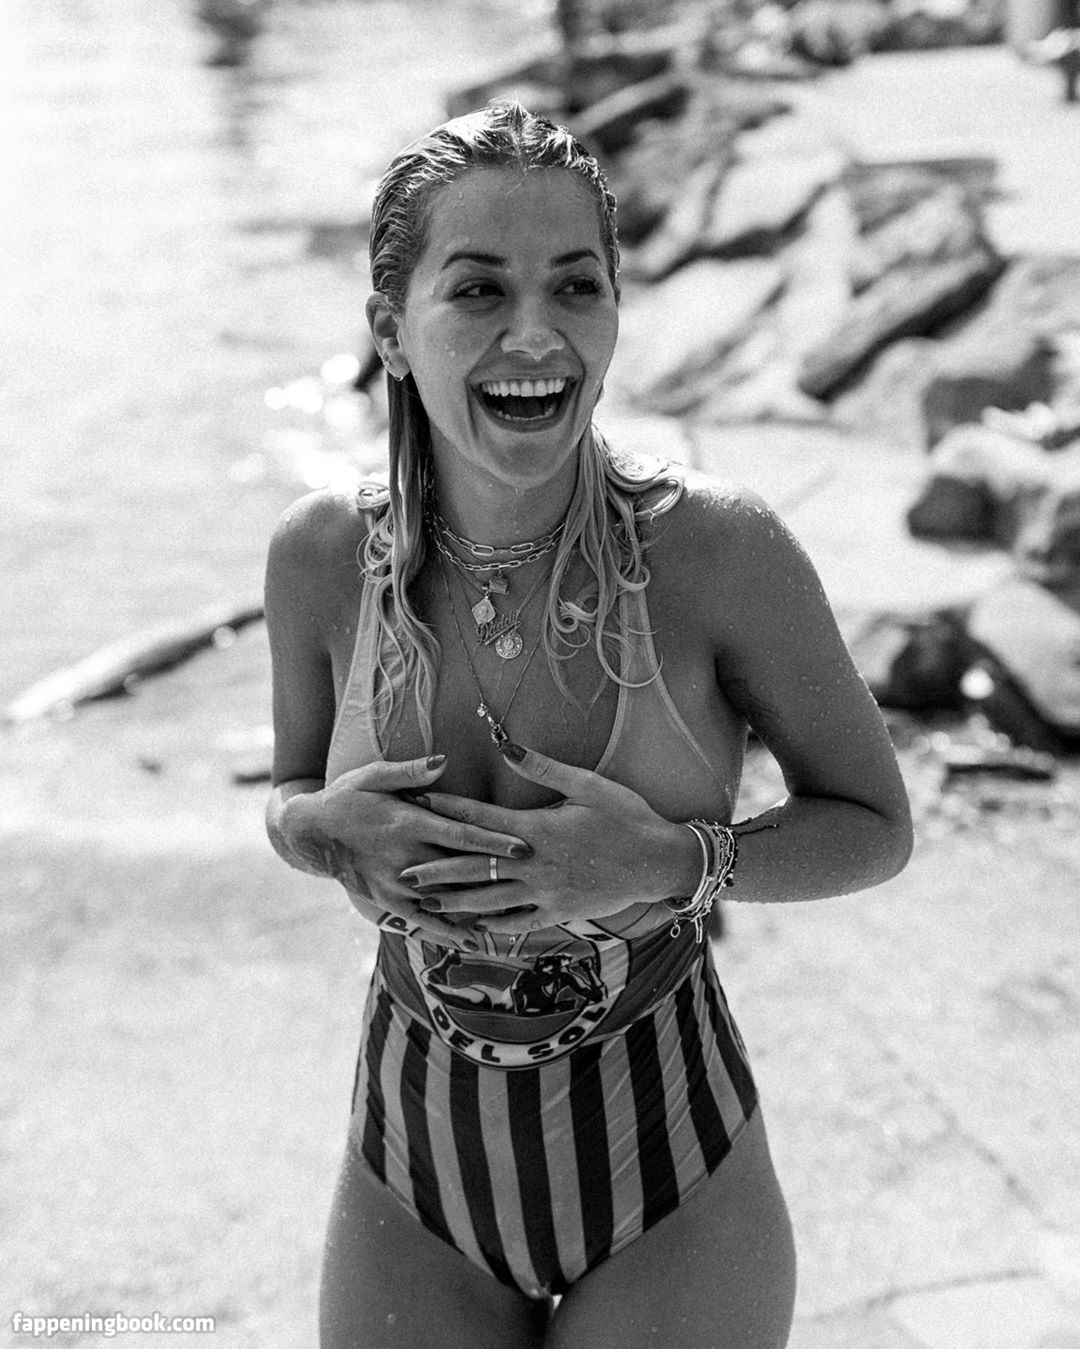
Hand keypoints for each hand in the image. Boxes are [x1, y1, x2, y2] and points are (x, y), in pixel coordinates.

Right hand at [285, 755, 532, 947]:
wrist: (312, 833)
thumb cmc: (348, 797)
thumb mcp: (373, 775)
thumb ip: (410, 773)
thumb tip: (443, 763)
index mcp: (408, 822)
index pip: (460, 834)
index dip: (493, 842)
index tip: (525, 847)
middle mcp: (406, 857)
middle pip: (461, 870)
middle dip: (499, 876)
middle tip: (537, 882)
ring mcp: (396, 883)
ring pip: (447, 899)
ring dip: (482, 908)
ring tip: (520, 917)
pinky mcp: (386, 902)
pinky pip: (422, 920)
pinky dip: (450, 931)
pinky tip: (474, 942)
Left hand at [397, 743, 699, 934]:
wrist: (659, 861)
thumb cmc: (626, 817)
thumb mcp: (588, 784)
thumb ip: (543, 767)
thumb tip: (506, 745)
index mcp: (537, 828)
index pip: (481, 818)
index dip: (446, 810)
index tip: (417, 804)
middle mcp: (535, 864)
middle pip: (475, 866)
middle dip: (436, 867)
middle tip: (403, 870)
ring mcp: (545, 893)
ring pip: (490, 900)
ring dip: (455, 901)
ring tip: (425, 903)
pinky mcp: (559, 912)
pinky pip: (519, 923)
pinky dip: (494, 926)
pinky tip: (472, 928)